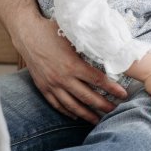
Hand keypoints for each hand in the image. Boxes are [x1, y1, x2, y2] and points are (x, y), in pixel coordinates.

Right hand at [11, 17, 126, 123]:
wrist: (26, 34)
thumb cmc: (51, 30)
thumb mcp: (73, 34)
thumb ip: (89, 42)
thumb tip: (109, 43)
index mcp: (73, 65)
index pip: (97, 80)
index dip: (112, 89)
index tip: (123, 94)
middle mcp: (63, 78)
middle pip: (87, 97)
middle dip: (103, 105)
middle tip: (115, 110)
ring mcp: (52, 85)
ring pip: (72, 105)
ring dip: (86, 114)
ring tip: (98, 120)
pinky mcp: (43, 87)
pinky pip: (57, 104)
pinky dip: (67, 112)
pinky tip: (76, 116)